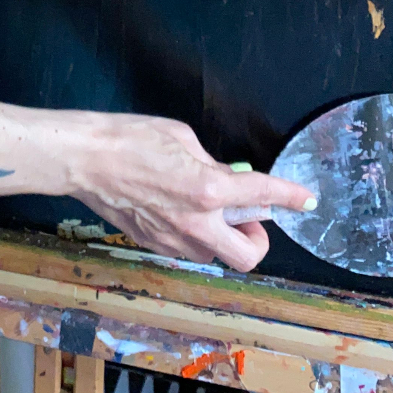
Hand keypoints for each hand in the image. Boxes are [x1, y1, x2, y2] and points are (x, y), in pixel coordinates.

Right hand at [62, 112, 313, 272]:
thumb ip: (211, 163)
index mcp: (208, 189)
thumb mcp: (181, 137)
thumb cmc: (131, 137)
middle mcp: (197, 223)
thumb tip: (226, 176)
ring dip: (221, 235)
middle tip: (245, 215)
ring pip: (215, 253)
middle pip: (248, 255)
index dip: (292, 197)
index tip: (307, 200)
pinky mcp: (154, 245)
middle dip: (256, 238)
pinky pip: (187, 248)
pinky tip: (176, 208)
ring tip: (204, 207)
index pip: (264, 196)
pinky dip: (193, 233)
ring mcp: (174, 240)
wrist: (85, 159)